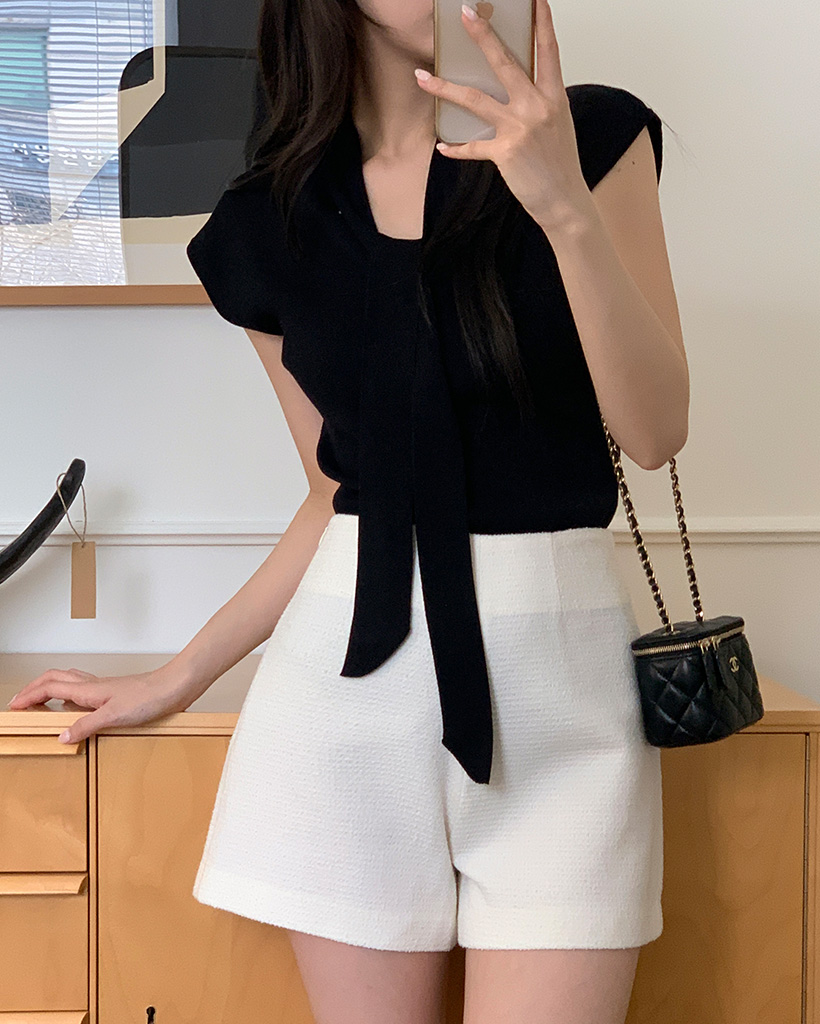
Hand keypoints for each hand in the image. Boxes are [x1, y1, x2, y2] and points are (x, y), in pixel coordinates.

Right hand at [6, 665, 196, 743]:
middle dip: (34, 688)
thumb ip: (85, 725)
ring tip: (41, 702)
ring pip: (69, 682)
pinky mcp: (116, 694)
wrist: (176, 686)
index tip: (13, 706)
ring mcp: (104, 688)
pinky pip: (85, 691)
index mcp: (87, 689)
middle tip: (21, 702)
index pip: (48, 686)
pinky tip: (77, 709)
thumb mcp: (114, 716)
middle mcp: (93, 685)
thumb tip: (61, 736)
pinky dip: (71, 696)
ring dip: (50, 688)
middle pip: (54, 678)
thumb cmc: (150, 696)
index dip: (28, 695)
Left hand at [414, 0, 591, 233]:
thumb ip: (537, 102)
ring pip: (475, 99)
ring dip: (444, 88)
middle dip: (483, 35)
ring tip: (422, 77)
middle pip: (505, 62)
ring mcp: (519, 128)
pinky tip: (443, 146)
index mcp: (553, 96)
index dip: (541, 20)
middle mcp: (537, 107)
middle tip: (465, 14)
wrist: (564, 200)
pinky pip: (472, 146)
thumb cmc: (560, 165)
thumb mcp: (556, 124)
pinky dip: (456, 148)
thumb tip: (512, 89)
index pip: (547, 49)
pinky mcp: (504, 152)